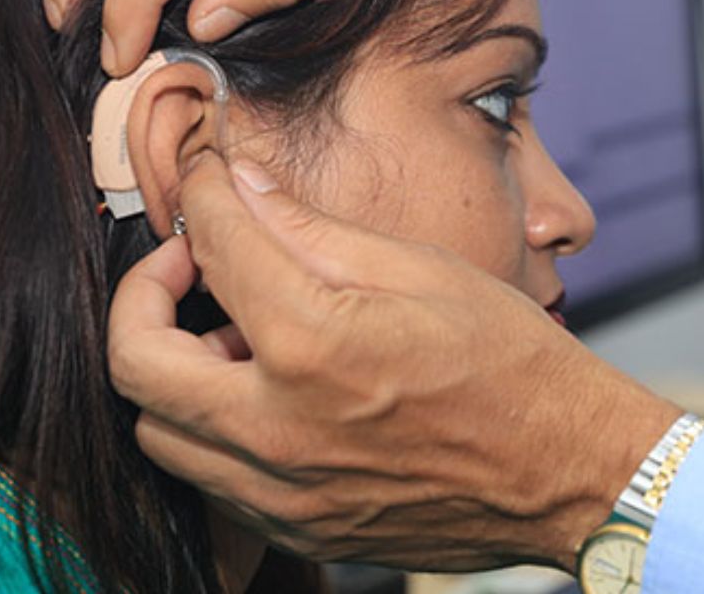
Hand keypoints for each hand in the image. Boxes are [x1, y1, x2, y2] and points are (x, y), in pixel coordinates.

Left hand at [108, 152, 679, 570]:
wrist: (568, 471)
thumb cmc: (513, 362)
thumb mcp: (423, 269)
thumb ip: (315, 229)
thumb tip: (245, 185)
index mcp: (315, 345)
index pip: (214, 247)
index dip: (203, 193)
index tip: (207, 174)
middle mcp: (279, 429)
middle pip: (135, 361)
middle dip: (144, 293)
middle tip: (191, 262)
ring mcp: (282, 492)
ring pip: (158, 431)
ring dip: (174, 370)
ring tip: (236, 335)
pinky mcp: (297, 529)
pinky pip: (208, 478)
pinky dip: (211, 427)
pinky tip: (265, 392)